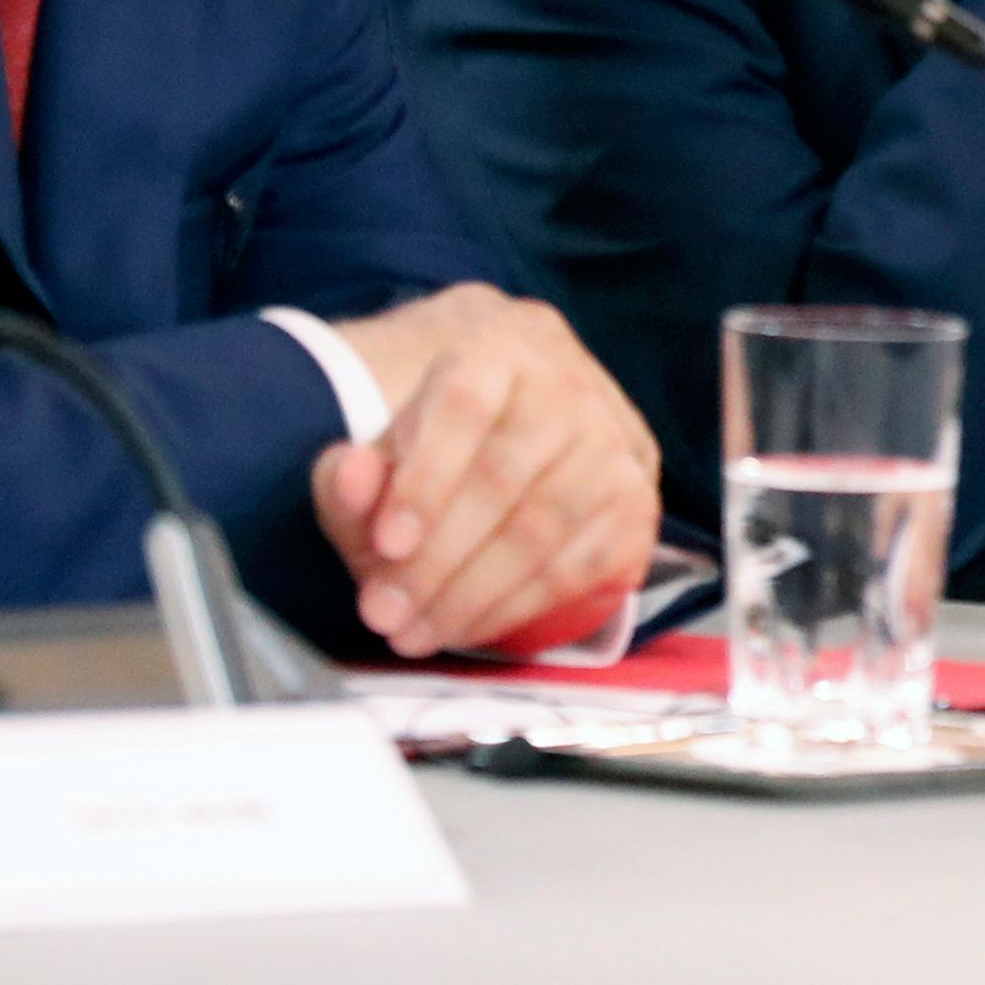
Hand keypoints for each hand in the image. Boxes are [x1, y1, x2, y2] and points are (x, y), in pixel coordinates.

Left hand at [310, 284, 658, 658]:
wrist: (535, 427)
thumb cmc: (447, 442)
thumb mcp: (386, 448)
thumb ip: (351, 471)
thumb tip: (349, 480)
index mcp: (500, 351)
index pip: (463, 406)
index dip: (424, 479)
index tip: (385, 545)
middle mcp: (568, 389)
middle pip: (501, 478)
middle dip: (434, 561)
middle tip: (380, 614)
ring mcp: (613, 447)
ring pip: (541, 529)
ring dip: (470, 596)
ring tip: (413, 633)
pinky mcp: (635, 504)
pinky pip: (577, 567)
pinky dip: (515, 607)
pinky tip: (467, 627)